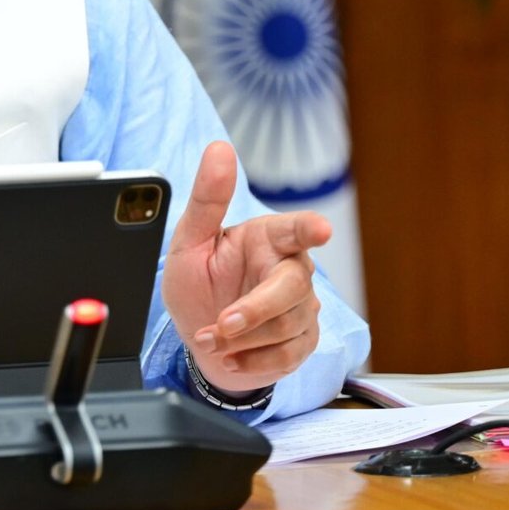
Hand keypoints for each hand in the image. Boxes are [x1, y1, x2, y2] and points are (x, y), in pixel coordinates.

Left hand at [162, 141, 329, 395]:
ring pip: (288, 325)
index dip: (309, 228)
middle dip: (257, 309)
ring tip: (210, 337)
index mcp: (267, 238)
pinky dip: (252, 360)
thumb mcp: (188, 242)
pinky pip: (287, 355)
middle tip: (222, 323)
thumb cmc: (196, 284)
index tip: (320, 230)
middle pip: (293, 287)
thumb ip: (206, 200)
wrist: (200, 339)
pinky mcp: (303, 342)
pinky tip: (228, 357)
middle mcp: (290, 269)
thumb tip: (219, 148)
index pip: (295, 230)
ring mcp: (301, 308)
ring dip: (243, 339)